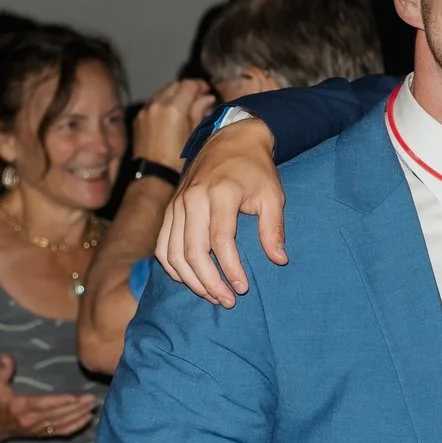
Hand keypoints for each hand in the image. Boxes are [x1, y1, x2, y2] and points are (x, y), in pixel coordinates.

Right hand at [0, 357, 95, 442]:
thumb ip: (2, 371)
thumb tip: (7, 357)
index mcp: (19, 407)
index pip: (43, 404)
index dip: (59, 401)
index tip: (75, 397)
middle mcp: (30, 420)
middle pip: (57, 414)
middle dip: (76, 407)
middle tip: (92, 398)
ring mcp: (37, 429)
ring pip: (62, 423)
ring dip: (79, 415)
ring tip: (93, 406)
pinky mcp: (41, 435)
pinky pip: (61, 432)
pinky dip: (75, 426)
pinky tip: (88, 419)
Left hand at [129, 78, 216, 167]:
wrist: (155, 175)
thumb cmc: (179, 159)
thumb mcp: (196, 134)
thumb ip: (200, 111)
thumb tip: (207, 99)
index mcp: (174, 108)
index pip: (188, 84)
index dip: (200, 85)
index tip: (206, 90)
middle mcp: (157, 105)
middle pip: (175, 85)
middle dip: (187, 88)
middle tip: (198, 97)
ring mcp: (146, 110)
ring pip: (162, 91)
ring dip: (175, 94)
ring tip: (185, 105)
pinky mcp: (138, 117)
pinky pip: (153, 102)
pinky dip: (163, 102)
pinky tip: (171, 113)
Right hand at [154, 118, 283, 306]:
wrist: (229, 141)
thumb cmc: (256, 171)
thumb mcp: (273, 196)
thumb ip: (274, 228)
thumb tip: (279, 260)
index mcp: (220, 194)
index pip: (220, 240)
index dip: (230, 268)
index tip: (242, 288)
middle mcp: (192, 199)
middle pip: (192, 251)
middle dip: (209, 282)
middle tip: (227, 301)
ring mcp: (176, 205)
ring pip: (172, 252)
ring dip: (190, 279)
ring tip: (211, 296)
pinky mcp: (168, 210)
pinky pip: (161, 245)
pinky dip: (171, 266)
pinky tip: (189, 280)